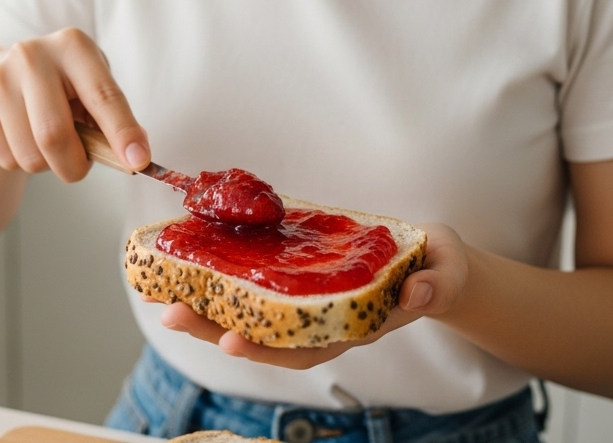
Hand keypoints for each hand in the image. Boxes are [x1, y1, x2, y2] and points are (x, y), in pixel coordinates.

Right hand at [0, 28, 149, 181]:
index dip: (122, 132)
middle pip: (54, 135)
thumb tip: (135, 156)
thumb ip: (114, 121)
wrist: (6, 77)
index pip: (103, 96)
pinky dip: (20, 162)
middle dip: (74, 166)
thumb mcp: (93, 90)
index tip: (137, 162)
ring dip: (47, 165)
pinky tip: (20, 136)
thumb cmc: (63, 88)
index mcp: (73, 45)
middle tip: (78, 168)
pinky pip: (6, 158)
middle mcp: (31, 53)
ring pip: (29, 155)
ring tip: (46, 141)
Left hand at [155, 222, 470, 369]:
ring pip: (252, 317)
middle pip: (263, 337)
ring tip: (167, 297)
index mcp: (354, 326)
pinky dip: (224, 281)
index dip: (266, 348)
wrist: (435, 262)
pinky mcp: (300, 278)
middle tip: (173, 312)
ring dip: (209, 310)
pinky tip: (193, 268)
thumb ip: (435, 285)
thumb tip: (416, 293)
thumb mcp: (446, 272)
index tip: (231, 341)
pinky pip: (256, 286)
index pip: (304, 348)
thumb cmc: (438, 267)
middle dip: (215, 329)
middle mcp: (323, 322)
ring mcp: (309, 303)